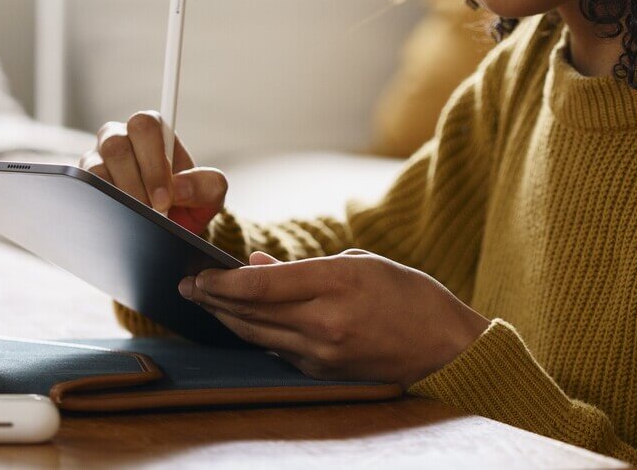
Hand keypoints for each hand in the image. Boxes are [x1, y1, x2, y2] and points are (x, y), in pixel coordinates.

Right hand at [78, 111, 227, 235]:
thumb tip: (180, 187)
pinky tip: (120, 217)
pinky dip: (103, 206)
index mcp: (153, 131)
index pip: (146, 127)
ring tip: (139, 216)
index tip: (165, 198)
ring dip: (120, 197)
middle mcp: (122, 138)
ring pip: (96, 169)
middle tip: (153, 211)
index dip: (153, 162)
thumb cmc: (188, 202)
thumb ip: (205, 185)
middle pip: (116, 145)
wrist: (169, 228)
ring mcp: (98, 159)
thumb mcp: (210, 195)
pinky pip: (83, 189)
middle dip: (136, 183)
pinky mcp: (84, 182)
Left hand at [178, 249, 490, 387]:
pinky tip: (242, 322)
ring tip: (205, 303)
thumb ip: (304, 265)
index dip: (221, 281)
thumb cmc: (410, 295)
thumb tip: (256, 263)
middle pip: (250, 313)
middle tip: (187, 287)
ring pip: (258, 336)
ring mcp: (323, 353)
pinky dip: (258, 335)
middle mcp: (324, 322)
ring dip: (228, 319)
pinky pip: (279, 351)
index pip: (260, 285)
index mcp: (336, 283)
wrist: (448, 348)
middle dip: (213, 300)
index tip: (196, 274)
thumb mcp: (361, 263)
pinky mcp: (325, 373)